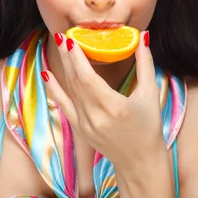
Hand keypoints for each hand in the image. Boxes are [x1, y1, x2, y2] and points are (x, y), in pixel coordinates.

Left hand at [43, 31, 165, 170]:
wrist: (140, 162)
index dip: (77, 59)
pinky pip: (63, 105)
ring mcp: (84, 124)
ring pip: (70, 90)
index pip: (88, 79)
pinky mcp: (79, 129)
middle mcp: (95, 117)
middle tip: (61, 35)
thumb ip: (145, 64)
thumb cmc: (149, 128)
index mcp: (114, 107)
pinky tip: (47, 74)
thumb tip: (143, 37)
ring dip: (64, 67)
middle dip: (68, 56)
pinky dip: (54, 89)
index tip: (71, 40)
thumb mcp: (151, 95)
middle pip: (76, 81)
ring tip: (59, 46)